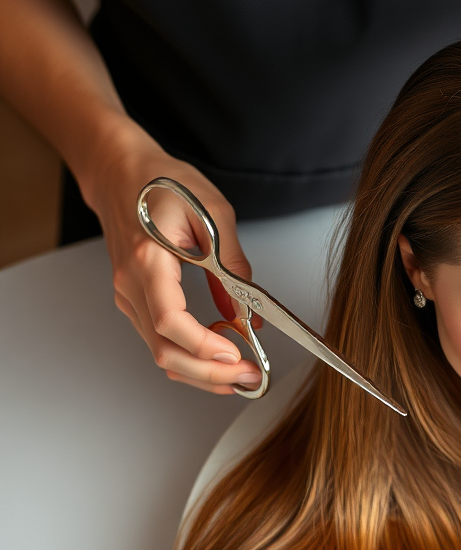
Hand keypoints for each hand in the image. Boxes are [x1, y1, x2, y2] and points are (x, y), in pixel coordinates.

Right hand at [80, 123, 261, 393]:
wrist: (120, 172)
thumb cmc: (163, 183)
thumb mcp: (213, 213)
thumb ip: (232, 265)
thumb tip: (248, 312)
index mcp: (148, 259)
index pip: (170, 320)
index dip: (202, 346)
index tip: (234, 355)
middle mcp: (131, 284)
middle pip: (164, 350)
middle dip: (210, 374)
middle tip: (250, 377)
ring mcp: (129, 296)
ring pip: (161, 354)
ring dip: (203, 374)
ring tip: (241, 376)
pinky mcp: (135, 302)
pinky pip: (160, 342)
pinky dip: (190, 359)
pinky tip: (218, 361)